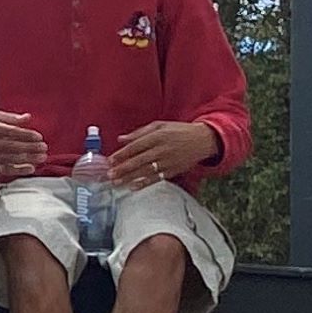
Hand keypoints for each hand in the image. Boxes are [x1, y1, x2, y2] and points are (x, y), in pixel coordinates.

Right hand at [0, 110, 46, 176]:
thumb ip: (12, 118)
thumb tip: (28, 117)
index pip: (10, 131)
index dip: (26, 135)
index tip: (39, 137)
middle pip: (11, 146)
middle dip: (30, 148)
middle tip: (43, 147)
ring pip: (10, 159)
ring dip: (28, 159)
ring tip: (42, 157)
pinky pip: (6, 170)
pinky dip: (19, 170)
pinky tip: (31, 168)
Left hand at [108, 119, 222, 187]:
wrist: (202, 140)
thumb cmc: (179, 130)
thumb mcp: (160, 126)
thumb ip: (139, 132)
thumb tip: (121, 139)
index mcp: (157, 136)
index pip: (135, 146)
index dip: (122, 154)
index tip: (110, 160)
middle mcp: (162, 149)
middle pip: (138, 160)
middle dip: (123, 168)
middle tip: (109, 175)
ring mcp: (168, 161)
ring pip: (145, 171)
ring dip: (129, 178)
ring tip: (116, 183)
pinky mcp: (173, 170)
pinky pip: (156, 178)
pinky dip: (144, 183)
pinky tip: (133, 187)